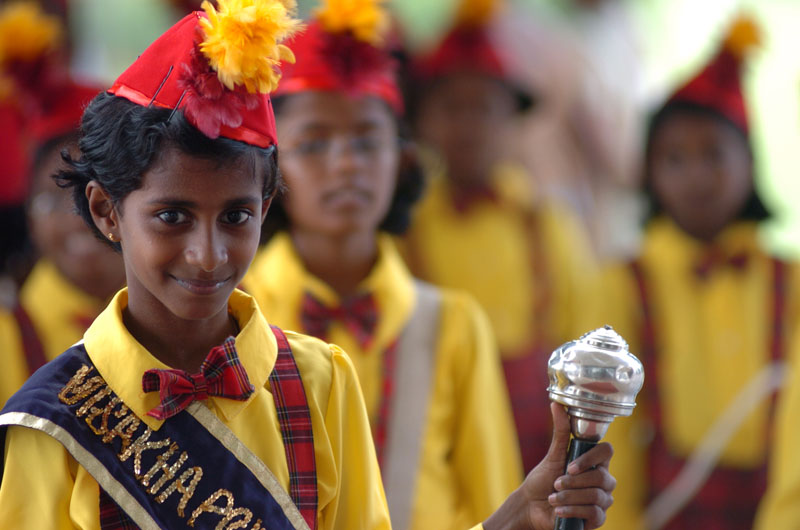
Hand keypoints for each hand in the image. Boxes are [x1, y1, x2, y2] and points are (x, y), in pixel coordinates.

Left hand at [484, 403, 615, 529]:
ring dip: (570, 497)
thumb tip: (556, 404)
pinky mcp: (597, 518)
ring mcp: (602, 500)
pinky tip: (559, 510)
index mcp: (595, 462)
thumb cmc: (543, 479)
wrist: (532, 506)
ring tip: (553, 497)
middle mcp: (603, 480)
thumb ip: (559, 431)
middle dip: (574, 482)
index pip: (607, 451)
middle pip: (603, 477)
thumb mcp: (552, 455)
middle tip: (556, 483)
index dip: (591, 458)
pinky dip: (573, 511)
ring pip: (597, 496)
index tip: (569, 466)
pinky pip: (594, 514)